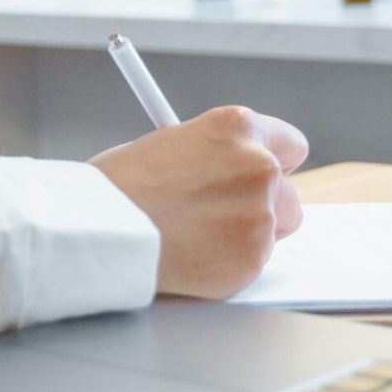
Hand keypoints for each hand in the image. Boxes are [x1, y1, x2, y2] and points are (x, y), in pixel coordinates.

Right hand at [89, 105, 308, 298]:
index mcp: (237, 127)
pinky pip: (252, 263)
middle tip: (223, 214)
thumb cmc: (120, 185)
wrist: (102, 229)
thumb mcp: (170, 144)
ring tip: (195, 235)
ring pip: (273, 231)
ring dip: (245, 235)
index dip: (274, 161)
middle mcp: (258, 166)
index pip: (289, 144)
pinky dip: (229, 264)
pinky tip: (192, 256)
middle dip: (262, 204)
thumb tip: (227, 171)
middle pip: (288, 192)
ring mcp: (260, 215)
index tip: (260, 175)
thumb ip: (213, 155)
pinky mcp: (252, 259)